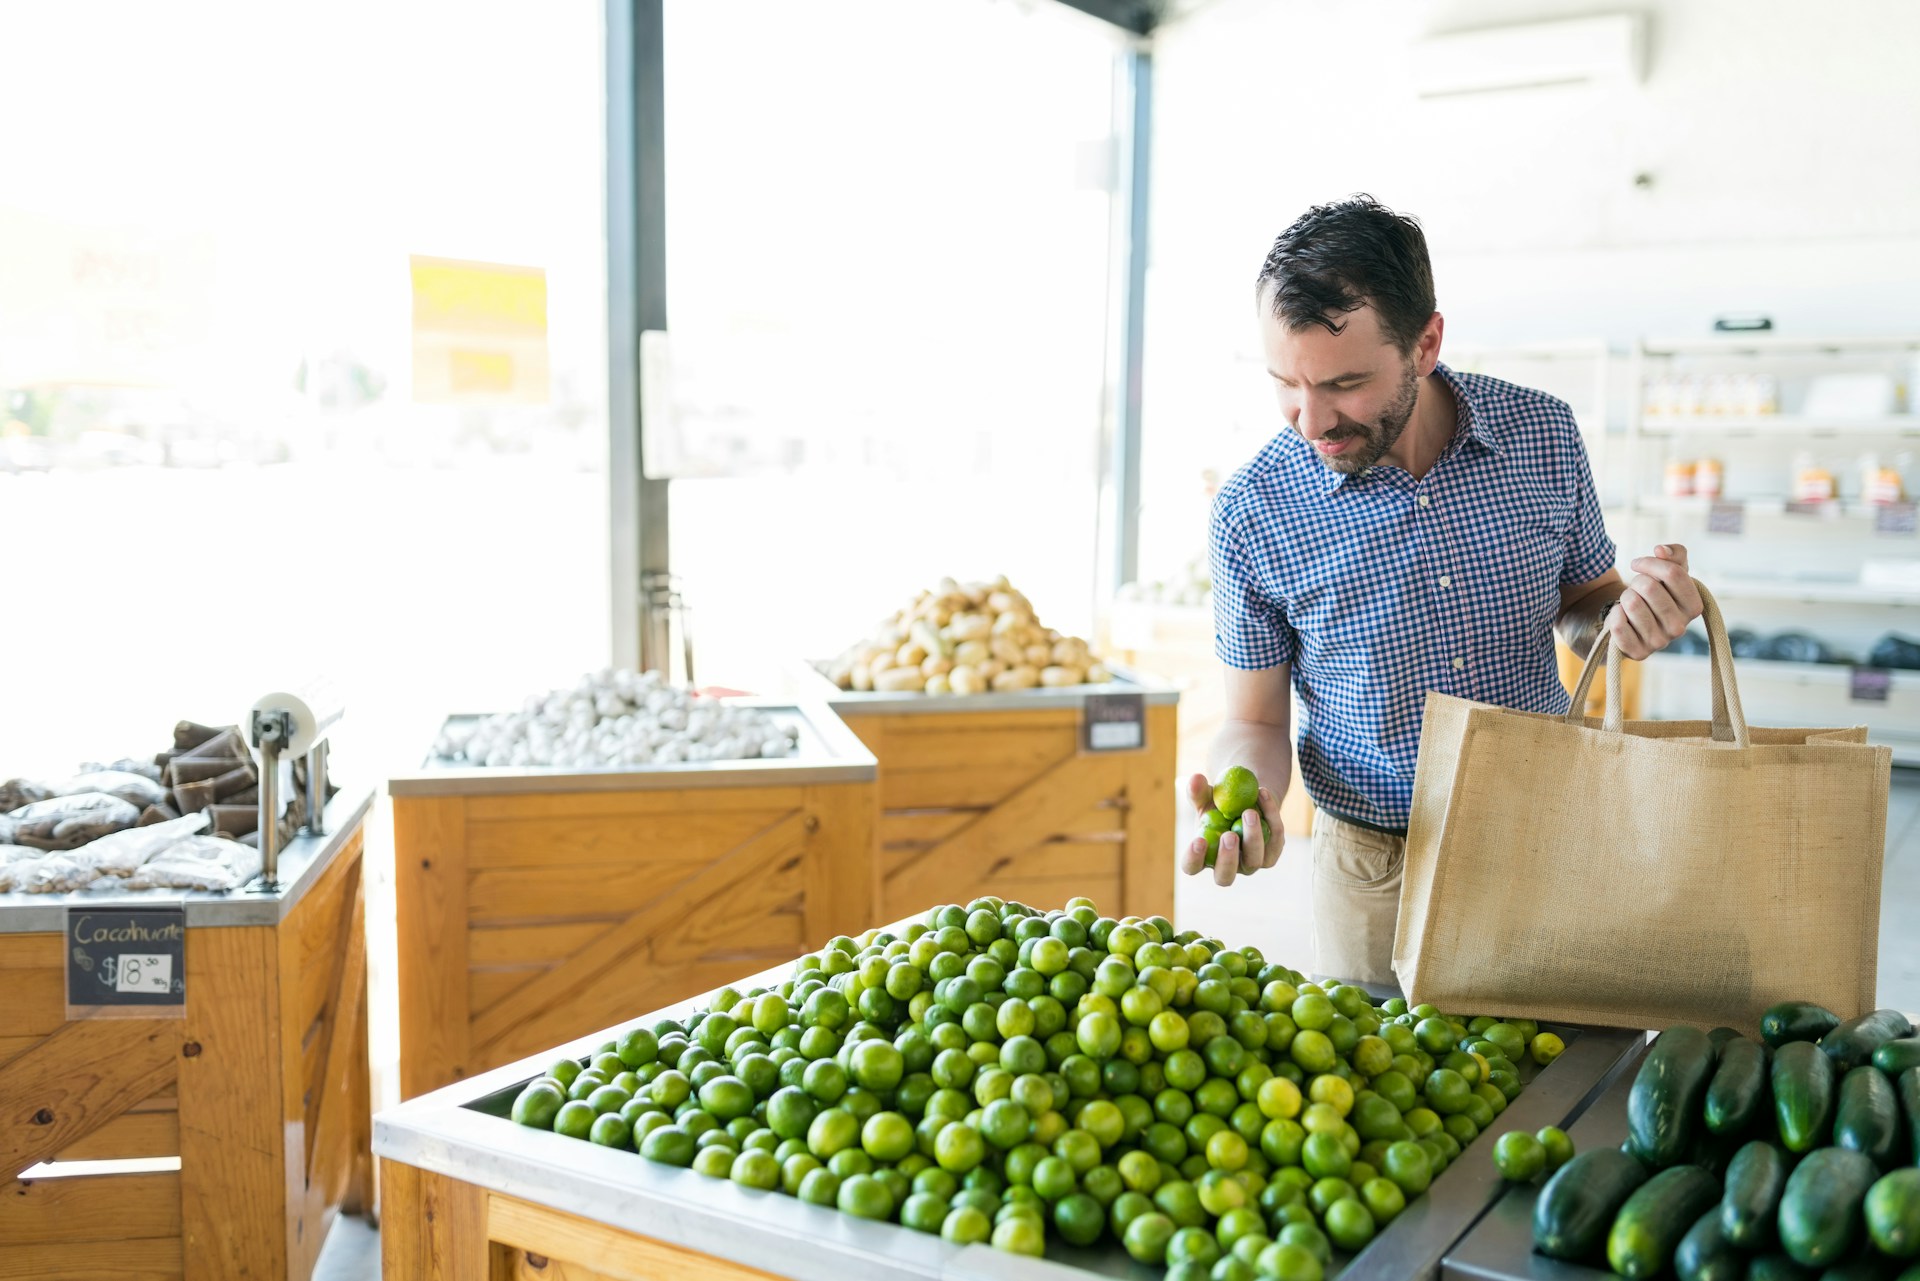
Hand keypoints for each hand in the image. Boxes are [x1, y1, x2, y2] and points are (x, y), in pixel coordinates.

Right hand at [1178, 772, 1284, 887]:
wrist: (1245, 801)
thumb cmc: (1218, 804)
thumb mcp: (1206, 796)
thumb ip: (1198, 790)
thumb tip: (1195, 779)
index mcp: (1203, 857)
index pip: (1192, 866)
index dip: (1194, 858)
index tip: (1198, 840)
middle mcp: (1226, 868)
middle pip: (1225, 876)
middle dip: (1227, 858)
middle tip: (1229, 835)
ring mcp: (1250, 864)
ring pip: (1254, 861)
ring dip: (1253, 837)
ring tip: (1249, 811)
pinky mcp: (1271, 854)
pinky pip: (1274, 839)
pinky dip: (1270, 815)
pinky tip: (1262, 794)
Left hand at [1609, 543, 1702, 659]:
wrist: (1634, 623)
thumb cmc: (1655, 594)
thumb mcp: (1669, 572)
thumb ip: (1674, 554)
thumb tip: (1661, 550)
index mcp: (1694, 606)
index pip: (1673, 573)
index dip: (1650, 563)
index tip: (1637, 563)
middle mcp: (1680, 627)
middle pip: (1648, 586)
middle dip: (1636, 581)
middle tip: (1636, 589)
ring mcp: (1660, 642)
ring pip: (1631, 602)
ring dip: (1625, 597)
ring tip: (1630, 603)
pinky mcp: (1638, 653)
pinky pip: (1618, 624)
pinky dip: (1614, 614)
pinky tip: (1621, 617)